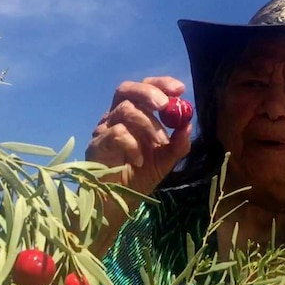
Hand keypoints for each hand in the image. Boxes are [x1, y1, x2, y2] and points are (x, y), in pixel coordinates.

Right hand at [85, 76, 192, 196]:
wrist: (119, 200)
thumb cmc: (140, 175)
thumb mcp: (165, 160)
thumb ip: (178, 144)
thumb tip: (188, 124)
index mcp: (133, 114)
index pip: (143, 88)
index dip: (160, 84)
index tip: (179, 89)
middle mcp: (115, 116)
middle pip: (127, 89)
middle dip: (148, 93)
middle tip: (165, 105)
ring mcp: (104, 129)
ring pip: (125, 111)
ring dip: (148, 124)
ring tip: (159, 143)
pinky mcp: (97, 145)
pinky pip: (116, 134)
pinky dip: (132, 145)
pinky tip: (139, 160)